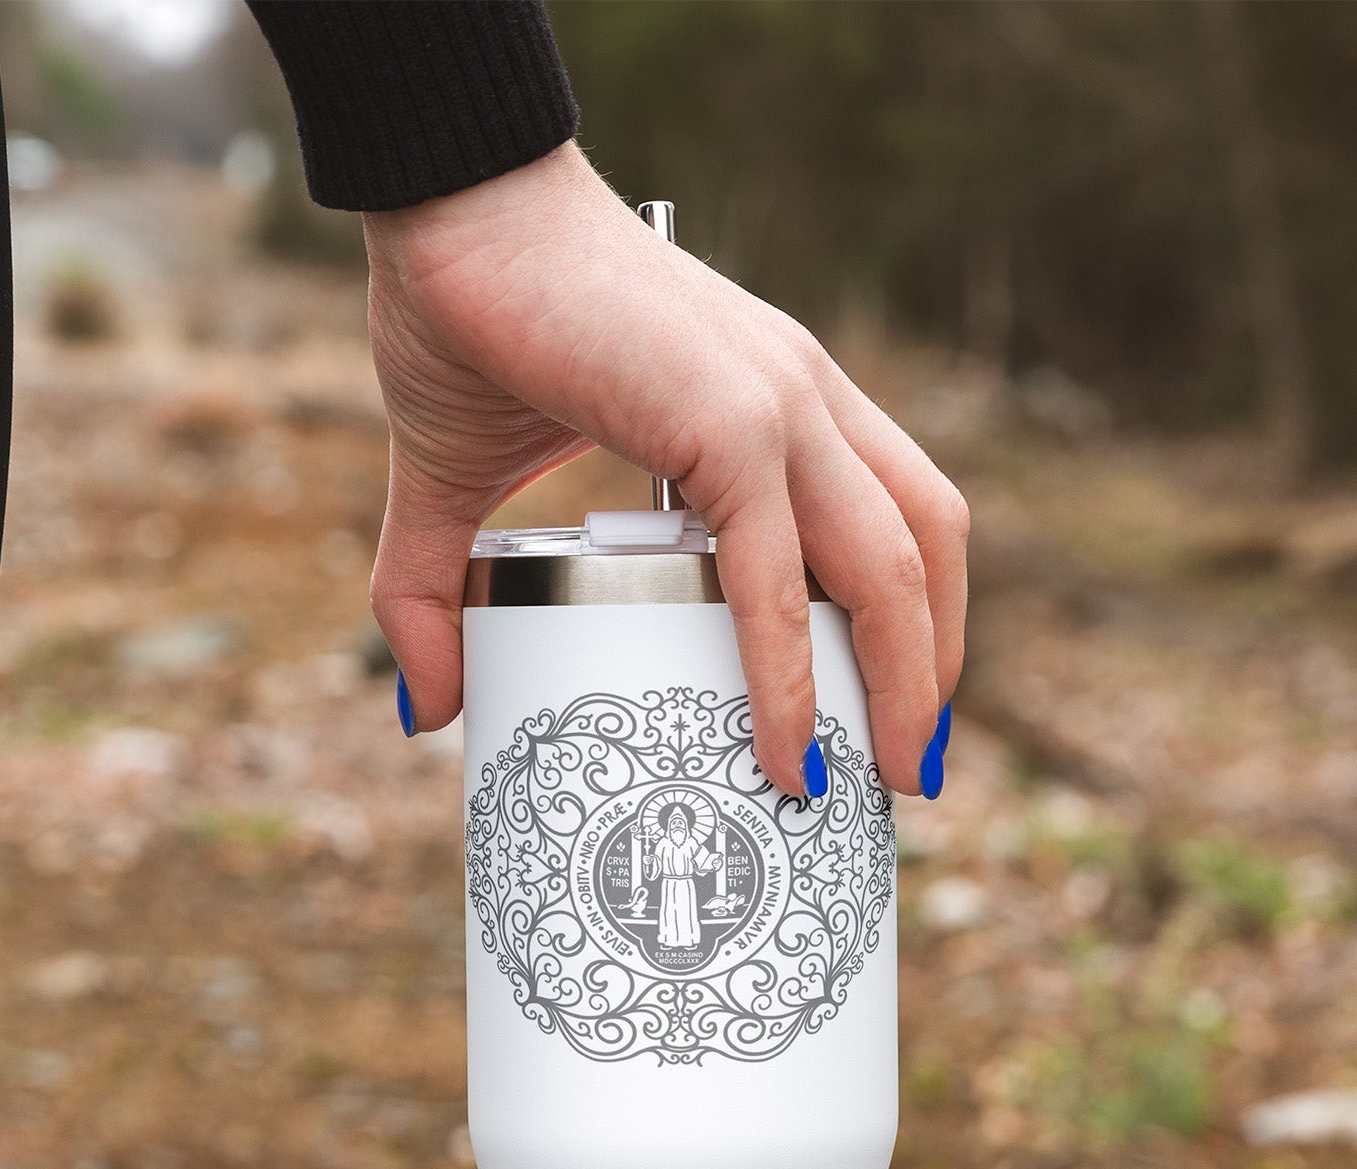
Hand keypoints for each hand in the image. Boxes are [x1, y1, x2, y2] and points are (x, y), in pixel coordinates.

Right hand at [363, 142, 968, 797]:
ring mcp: (781, 405)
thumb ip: (439, 594)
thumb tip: (424, 711)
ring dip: (908, 678)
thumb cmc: (465, 320)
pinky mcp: (731, 418)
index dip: (910, 616)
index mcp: (775, 406)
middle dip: (932, 667)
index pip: (888, 519)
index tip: (884, 713)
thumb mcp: (456, 485)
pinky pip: (781, 570)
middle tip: (904, 771)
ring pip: (896, 562)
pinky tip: (785, 747)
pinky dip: (789, 668)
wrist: (443, 206)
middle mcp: (804, 401)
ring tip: (884, 774)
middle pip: (925, 549)